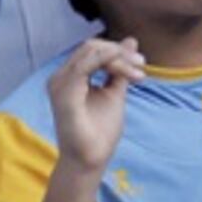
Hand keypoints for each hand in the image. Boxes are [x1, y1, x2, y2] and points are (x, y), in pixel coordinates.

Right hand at [48, 35, 142, 169]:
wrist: (91, 159)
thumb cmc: (99, 131)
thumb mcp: (115, 92)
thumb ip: (120, 68)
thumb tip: (130, 42)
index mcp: (70, 77)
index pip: (93, 50)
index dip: (118, 51)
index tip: (141, 64)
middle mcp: (60, 77)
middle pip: (91, 47)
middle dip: (120, 52)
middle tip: (142, 65)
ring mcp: (59, 83)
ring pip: (91, 52)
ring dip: (119, 58)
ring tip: (138, 72)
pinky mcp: (64, 92)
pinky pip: (86, 65)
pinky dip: (109, 62)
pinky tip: (127, 71)